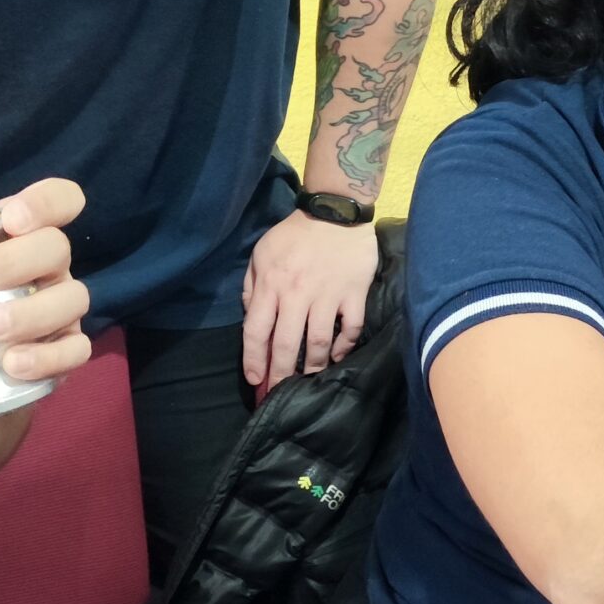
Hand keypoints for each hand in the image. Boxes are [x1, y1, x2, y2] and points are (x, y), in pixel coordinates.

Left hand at [0, 180, 93, 389]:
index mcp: (14, 234)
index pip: (56, 200)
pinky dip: (47, 357)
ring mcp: (61, 309)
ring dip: (27, 313)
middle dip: (8, 262)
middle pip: (54, 247)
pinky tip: (10, 364)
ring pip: (71, 299)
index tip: (10, 218)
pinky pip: (76, 350)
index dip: (43, 202)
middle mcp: (47, 265)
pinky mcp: (65, 351)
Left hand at [242, 210, 379, 389]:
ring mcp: (328, 295)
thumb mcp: (261, 253)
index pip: (256, 331)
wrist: (335, 211)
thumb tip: (249, 316)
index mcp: (271, 285)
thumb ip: (251, 285)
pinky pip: (351, 329)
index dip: (253, 360)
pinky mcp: (354, 294)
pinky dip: (344, 347)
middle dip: (281, 374)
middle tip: (279, 391)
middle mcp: (297, 294)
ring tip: (308, 379)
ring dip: (312, 367)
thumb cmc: (294, 234)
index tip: (255, 379)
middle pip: (287, 344)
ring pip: (319, 343)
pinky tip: (337, 357)